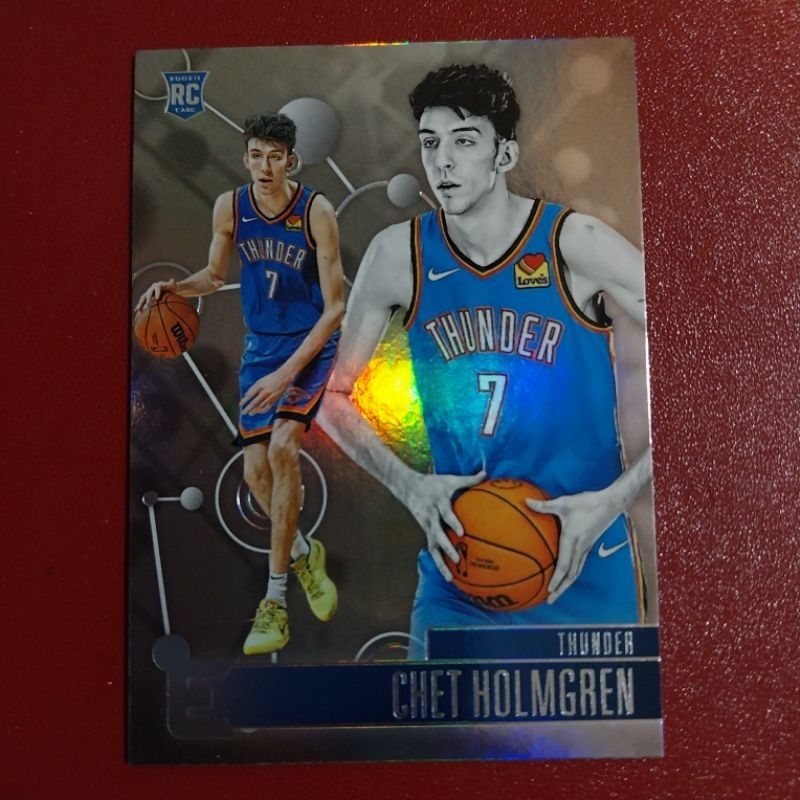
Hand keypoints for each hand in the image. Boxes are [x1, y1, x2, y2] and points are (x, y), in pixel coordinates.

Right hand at [135, 279, 176, 313]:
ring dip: (140, 303)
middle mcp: (151, 289)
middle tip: (148, 304)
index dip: (157, 293)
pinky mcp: (147, 298)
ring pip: (143, 298)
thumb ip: (173, 284)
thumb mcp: (173, 286)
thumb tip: (172, 280)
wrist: (167, 290)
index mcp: (158, 286)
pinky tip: (137, 312)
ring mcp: (148, 294)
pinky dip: (140, 307)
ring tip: (138, 309)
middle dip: (148, 299)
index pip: (157, 288)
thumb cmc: (171, 288)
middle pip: (148, 293)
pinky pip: (143, 303)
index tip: (157, 298)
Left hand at [240, 370, 292, 415]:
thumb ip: (252, 388)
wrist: (283, 377)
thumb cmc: (270, 378)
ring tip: (250, 414)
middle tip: (243, 412)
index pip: (250, 395)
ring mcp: (270, 396)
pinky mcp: (275, 399)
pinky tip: (259, 412)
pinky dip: (263, 410)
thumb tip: (246, 394)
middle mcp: (265, 391)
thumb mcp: (260, 381)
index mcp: (260, 385)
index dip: (244, 401)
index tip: (240, 405)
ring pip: (261, 406)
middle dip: (248, 408)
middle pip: (255, 402)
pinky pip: (268, 407)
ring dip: (255, 411)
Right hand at [403, 470, 485, 580]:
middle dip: (446, 547)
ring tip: (450, 577)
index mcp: (438, 502)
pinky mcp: (426, 532)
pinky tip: (448, 576)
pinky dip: (439, 563)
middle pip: (437, 534)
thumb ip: (469, 479)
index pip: (445, 513)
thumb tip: (487, 473)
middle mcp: (431, 516)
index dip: (452, 522)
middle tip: (457, 559)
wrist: (408, 487)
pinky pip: (432, 550)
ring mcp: (427, 526)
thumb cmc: (434, 483)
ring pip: (432, 547)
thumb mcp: (450, 479)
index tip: (461, 532)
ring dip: (440, 563)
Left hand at [526, 486, 623, 603]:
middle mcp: (580, 547)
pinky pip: (580, 564)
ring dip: (567, 584)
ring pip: (576, 571)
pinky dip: (572, 574)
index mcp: (572, 539)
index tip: (549, 590)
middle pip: (571, 574)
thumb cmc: (587, 502)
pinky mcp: (589, 545)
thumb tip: (526, 502)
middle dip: (561, 588)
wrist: (610, 503)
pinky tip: (567, 575)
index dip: (557, 579)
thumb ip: (545, 505)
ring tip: (557, 593)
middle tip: (550, 600)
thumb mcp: (564, 502)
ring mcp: (586, 547)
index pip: (564, 565)